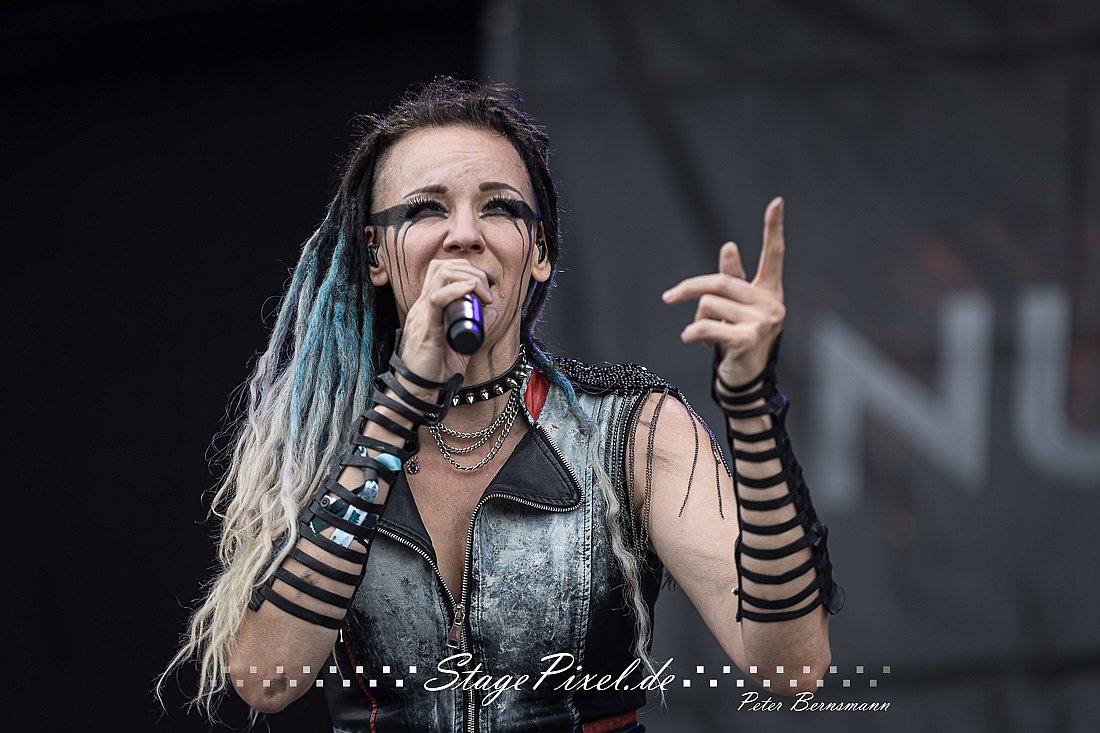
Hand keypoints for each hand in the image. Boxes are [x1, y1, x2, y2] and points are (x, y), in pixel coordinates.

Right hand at [395, 258, 494, 389]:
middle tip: (487, 290)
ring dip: (468, 277)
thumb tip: (493, 310)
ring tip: (483, 295)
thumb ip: (477, 327)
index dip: (466, 269)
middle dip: (470, 270)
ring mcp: (422, 315)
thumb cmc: (436, 372)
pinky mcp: (426, 329)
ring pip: (441, 275)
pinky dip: (456, 289)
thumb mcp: (462, 345)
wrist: (418, 392)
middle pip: (443, 267)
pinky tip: (470, 290)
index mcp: (427, 308)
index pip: (441, 270)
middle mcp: (422, 306)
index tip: (485, 287)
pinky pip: (437, 300)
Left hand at [661, 197, 786, 389]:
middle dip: (689, 289)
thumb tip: (730, 245)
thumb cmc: (738, 342)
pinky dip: (692, 333)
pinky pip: (705, 326)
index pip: (773, 255)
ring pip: (708, 304)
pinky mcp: (749, 339)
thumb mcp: (733, 310)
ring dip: (697, 320)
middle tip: (668, 298)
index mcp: (769, 292)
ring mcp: (764, 321)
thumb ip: (732, 279)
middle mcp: (772, 303)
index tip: (777, 202)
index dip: (773, 228)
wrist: (744, 383)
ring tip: (704, 337)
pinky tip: (693, 342)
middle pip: (719, 281)